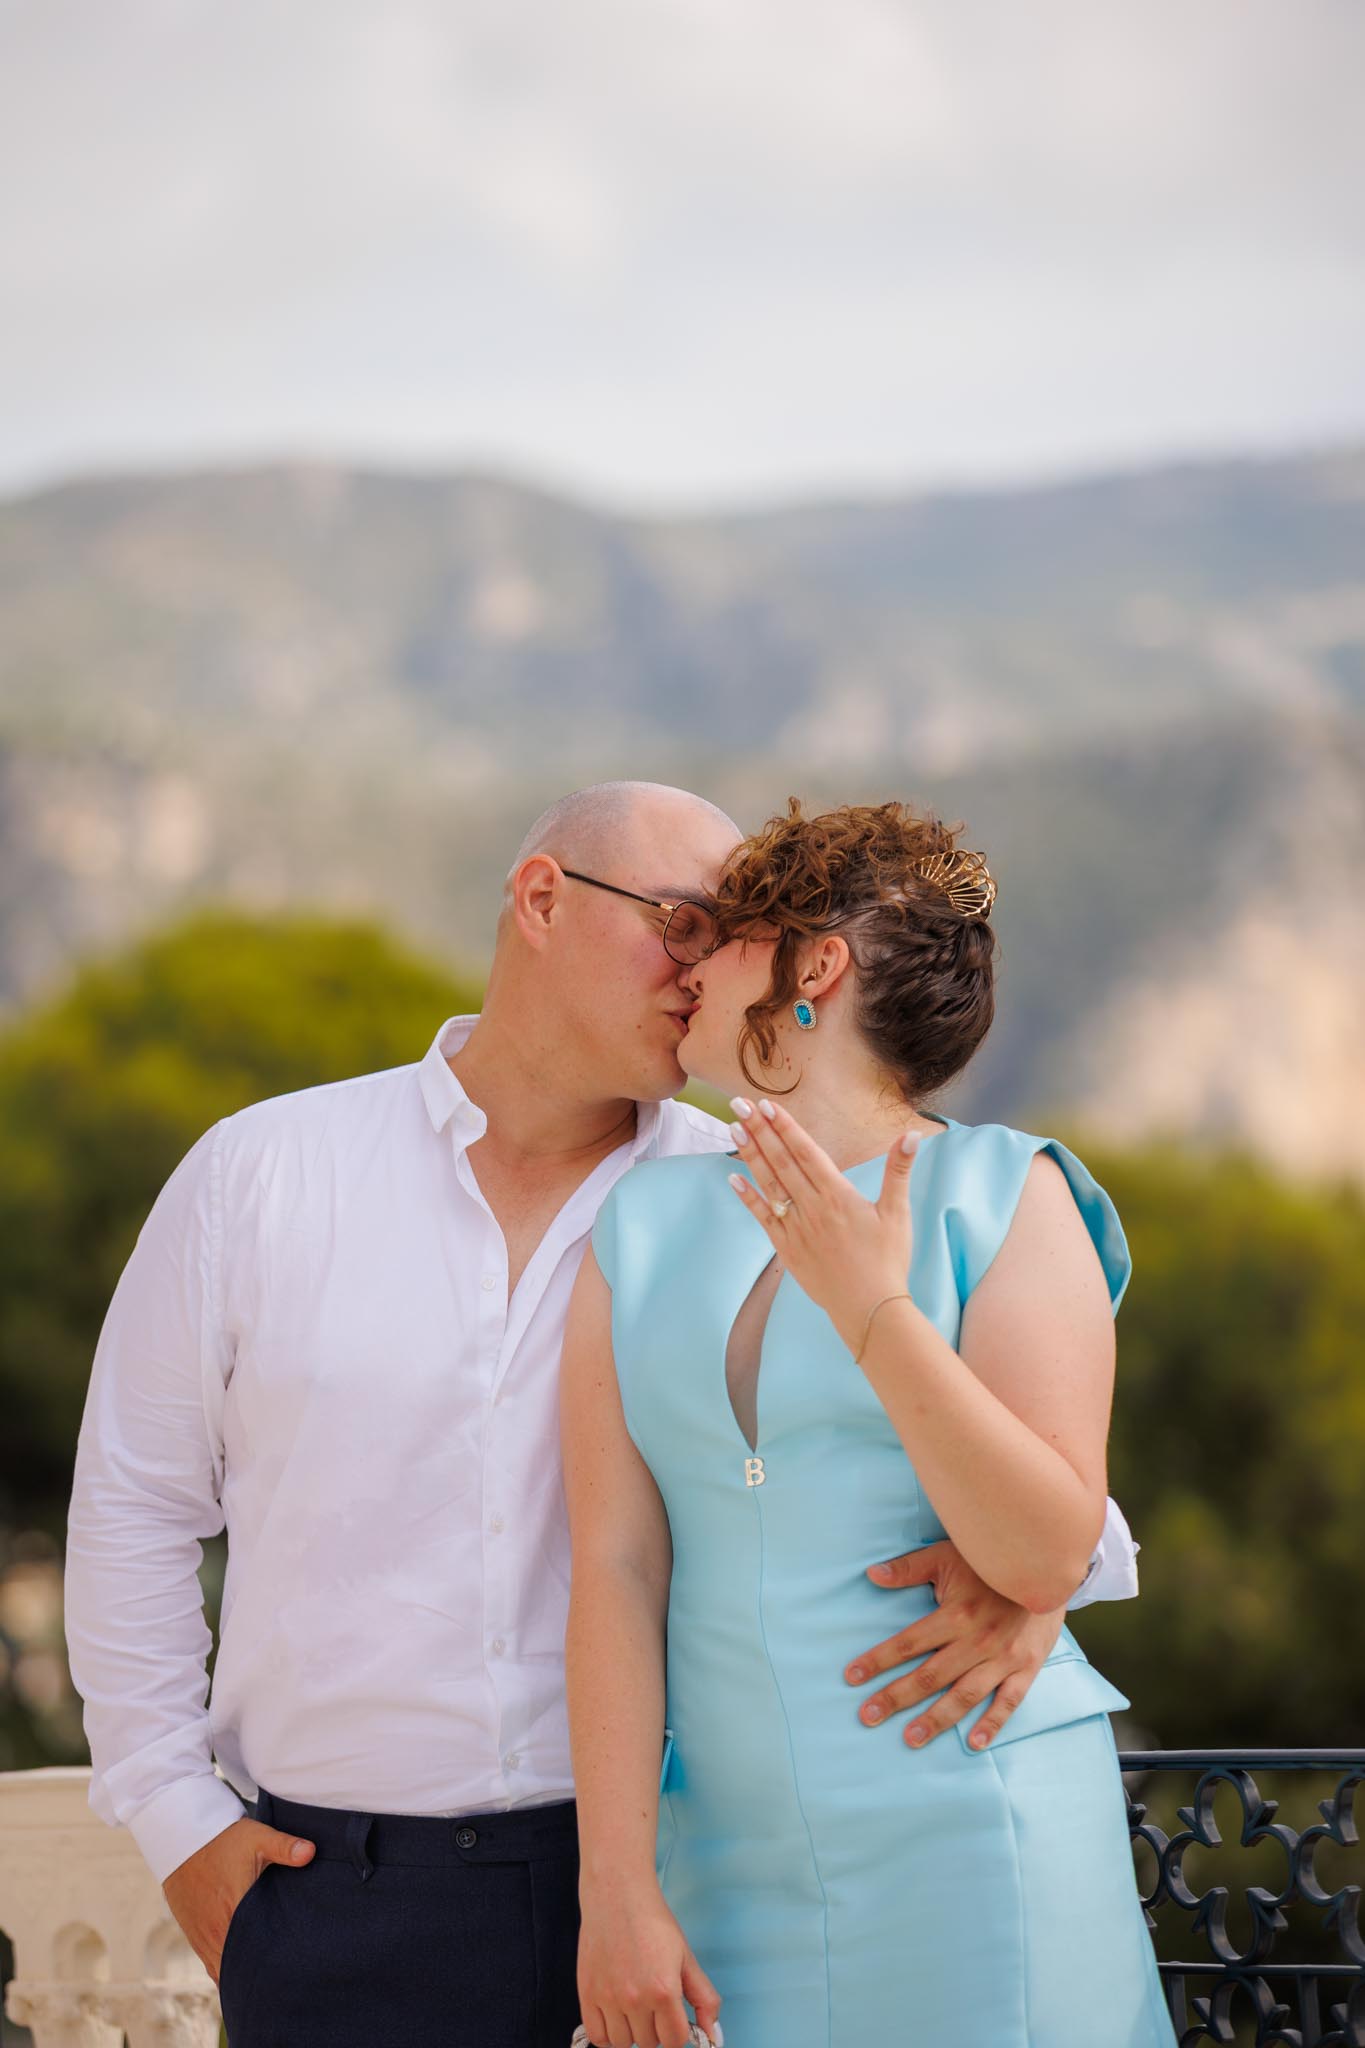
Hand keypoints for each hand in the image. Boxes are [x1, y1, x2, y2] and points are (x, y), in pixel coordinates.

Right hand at [162, 1816, 314, 1983]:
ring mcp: (202, 1937)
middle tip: (281, 1980)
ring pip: (223, 1971)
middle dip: (258, 1976)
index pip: (254, 1953)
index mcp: (234, 1911)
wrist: (182, 1840)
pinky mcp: (194, 1936)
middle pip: (239, 1969)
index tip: (288, 1970)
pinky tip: (240, 1973)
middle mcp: (216, 1931)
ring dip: (240, 1976)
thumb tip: (311, 1852)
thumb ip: (285, 1847)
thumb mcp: (257, 1837)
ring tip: (264, 1982)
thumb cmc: (223, 1839)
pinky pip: (210, 1964)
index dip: (270, 1966)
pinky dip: (225, 1971)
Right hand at [578, 1884, 720, 2047]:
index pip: (674, 2041)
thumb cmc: (652, 1922)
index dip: (677, 2032)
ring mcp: (609, 1998)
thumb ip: (704, 1999)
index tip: (673, 2018)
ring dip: (632, 2032)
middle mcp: (635, 1998)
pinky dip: (608, 2035)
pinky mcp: (588, 1994)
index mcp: (664, 1990)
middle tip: (654, 2006)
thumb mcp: (686, 1958)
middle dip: (655, 2030)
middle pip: (649, 2043)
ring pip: (624, 2043)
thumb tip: (713, 2035)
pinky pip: (598, 2037)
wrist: (618, 1896)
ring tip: (635, 2008)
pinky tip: (616, 2018)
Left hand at [726, 1097, 918, 1342]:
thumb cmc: (888, 1260)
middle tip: (740, 1104)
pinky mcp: (787, 1249)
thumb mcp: (897, 1213)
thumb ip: (899, 1171)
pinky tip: (733, 1179)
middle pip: (781, 1162)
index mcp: (838, 1195)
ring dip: (750, 1156)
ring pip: (769, 1185)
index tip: (767, 1106)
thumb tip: (909, 1135)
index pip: (807, 1152)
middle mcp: (812, 1207)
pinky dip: (748, 1198)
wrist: (869, 1308)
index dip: (786, 1127)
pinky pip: (763, 1218)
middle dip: (760, 1131)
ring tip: (733, 1130)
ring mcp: (796, 1228)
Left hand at [844, 1537, 1066, 1747]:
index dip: (878, 1661)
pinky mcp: (1026, 1669)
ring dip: (936, 1719)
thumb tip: (872, 1574)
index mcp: (956, 1614)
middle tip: (866, 1717)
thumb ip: (909, 1568)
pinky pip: (1008, 1702)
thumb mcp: (947, 1556)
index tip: (852, 1677)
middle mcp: (977, 1641)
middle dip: (895, 1698)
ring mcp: (1003, 1658)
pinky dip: (992, 1724)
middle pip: (929, 1676)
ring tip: (910, 1738)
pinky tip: (974, 1744)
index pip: (908, 1643)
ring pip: (964, 1696)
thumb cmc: (990, 1562)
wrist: (1047, 1567)